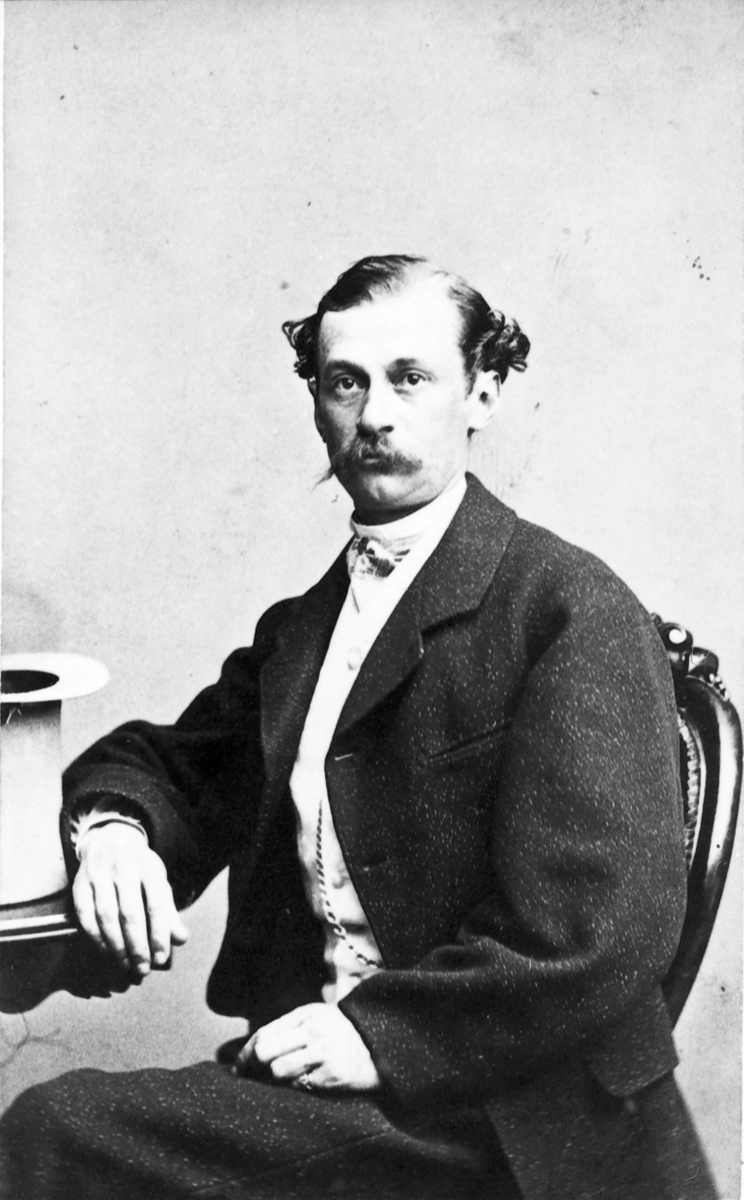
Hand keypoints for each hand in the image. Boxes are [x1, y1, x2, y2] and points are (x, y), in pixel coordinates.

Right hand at [72, 823, 188, 976]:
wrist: (110, 839)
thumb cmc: (139, 868)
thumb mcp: (158, 882)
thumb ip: (169, 911)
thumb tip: (181, 938)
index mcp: (149, 868)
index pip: (157, 904)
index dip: (159, 934)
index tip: (162, 957)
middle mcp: (123, 869)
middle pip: (130, 913)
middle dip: (137, 945)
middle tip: (143, 969)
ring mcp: (99, 875)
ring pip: (106, 916)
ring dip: (116, 946)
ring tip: (126, 965)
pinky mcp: (80, 884)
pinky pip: (85, 916)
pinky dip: (96, 938)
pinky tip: (106, 952)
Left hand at [234, 1003, 380, 1092]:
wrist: (381, 1046)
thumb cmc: (341, 1032)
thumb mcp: (316, 1018)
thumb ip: (287, 1028)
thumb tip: (252, 1049)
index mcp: (306, 1015)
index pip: (264, 1033)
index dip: (245, 1054)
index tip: (237, 1068)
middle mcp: (313, 1032)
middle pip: (265, 1052)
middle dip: (252, 1068)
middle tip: (247, 1078)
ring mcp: (323, 1054)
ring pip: (278, 1071)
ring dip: (272, 1080)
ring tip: (274, 1083)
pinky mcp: (332, 1077)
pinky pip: (298, 1087)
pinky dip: (292, 1089)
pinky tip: (297, 1086)